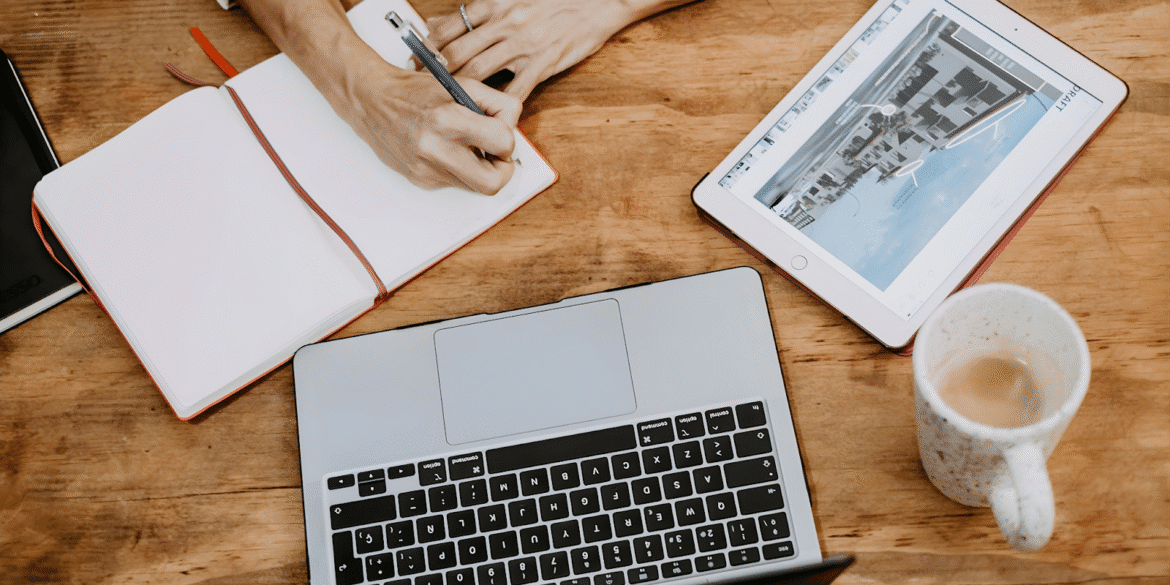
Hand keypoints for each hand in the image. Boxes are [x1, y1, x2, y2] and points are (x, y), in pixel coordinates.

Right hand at [344, 56, 520, 193]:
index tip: (499, 128)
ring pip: (475, 187)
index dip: (508, 136)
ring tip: (469, 147)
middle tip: (495, 153)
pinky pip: (455, 183)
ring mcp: (426, 170)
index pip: (503, 143)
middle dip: (502, 170)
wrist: (371, 101)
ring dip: (481, 170)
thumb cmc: (415, 91)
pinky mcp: (420, 180)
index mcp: (448, 120)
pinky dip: (459, 169)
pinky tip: (446, 150)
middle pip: (493, 184)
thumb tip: (513, 126)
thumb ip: (496, 103)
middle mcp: (436, 149)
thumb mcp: (461, 85)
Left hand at [427, 0, 638, 100]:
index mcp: (494, 5)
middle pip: (457, 53)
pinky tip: (489, 119)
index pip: (448, 27)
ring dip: (460, 94)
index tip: (419, 60)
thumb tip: (446, 22)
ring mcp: (522, 45)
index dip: (428, 46)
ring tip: (448, 109)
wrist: (598, 0)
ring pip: (478, 73)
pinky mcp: (542, 63)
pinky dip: (499, 108)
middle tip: (424, 90)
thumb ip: (480, 12)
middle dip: (436, 74)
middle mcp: (504, 24)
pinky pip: (514, 91)